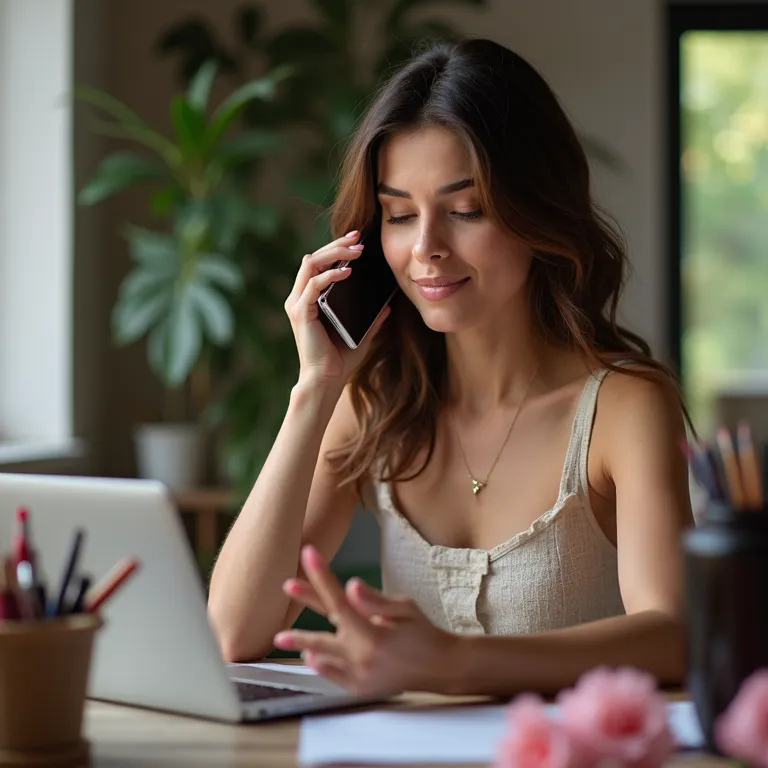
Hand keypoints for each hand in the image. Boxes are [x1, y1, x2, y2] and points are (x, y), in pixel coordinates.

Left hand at [273, 546, 459, 696]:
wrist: (441, 668)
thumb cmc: (424, 633)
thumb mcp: (405, 609)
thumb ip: (375, 600)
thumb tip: (351, 587)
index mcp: (373, 635)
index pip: (338, 601)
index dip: (321, 575)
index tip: (308, 553)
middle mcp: (362, 658)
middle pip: (321, 633)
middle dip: (303, 610)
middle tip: (286, 589)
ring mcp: (359, 677)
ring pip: (322, 657)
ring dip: (304, 645)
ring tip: (283, 638)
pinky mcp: (360, 688)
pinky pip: (333, 676)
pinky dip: (321, 666)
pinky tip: (311, 657)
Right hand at [284, 231, 389, 387]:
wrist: (327, 380)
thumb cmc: (341, 359)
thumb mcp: (362, 334)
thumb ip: (372, 320)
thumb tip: (387, 307)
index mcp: (311, 300)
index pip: (321, 264)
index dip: (338, 249)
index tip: (359, 240)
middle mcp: (300, 298)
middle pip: (314, 258)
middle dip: (336, 245)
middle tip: (359, 238)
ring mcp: (298, 304)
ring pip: (310, 265)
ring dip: (334, 254)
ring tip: (356, 251)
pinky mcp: (300, 312)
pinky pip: (313, 285)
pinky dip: (329, 275)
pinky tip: (347, 271)